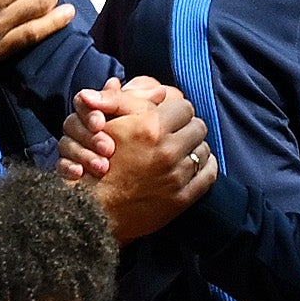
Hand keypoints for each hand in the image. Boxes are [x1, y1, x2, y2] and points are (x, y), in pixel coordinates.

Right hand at [55, 76, 213, 236]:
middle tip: (175, 135)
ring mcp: (176, 176)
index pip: (184, 107)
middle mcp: (167, 150)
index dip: (175, 112)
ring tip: (179, 153)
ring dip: (193, 149)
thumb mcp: (107, 124)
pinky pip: (209, 174)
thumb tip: (160, 91)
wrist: (90, 209)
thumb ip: (130, 100)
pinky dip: (204, 167)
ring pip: (203, 150)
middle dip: (187, 129)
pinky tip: (192, 167)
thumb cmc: (94, 162)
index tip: (168, 118)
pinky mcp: (182, 198)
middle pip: (198, 127)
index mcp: (150, 127)